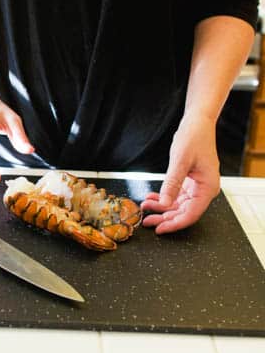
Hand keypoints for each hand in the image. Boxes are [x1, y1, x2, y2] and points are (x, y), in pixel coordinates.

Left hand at [141, 117, 220, 233]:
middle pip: (184, 212)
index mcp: (208, 188)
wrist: (197, 123)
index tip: (159, 229)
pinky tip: (151, 198)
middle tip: (146, 221)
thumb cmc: (193, 138)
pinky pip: (176, 196)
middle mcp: (204, 190)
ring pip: (178, 205)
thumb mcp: (180, 161)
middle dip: (164, 218)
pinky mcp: (190, 182)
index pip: (191, 214)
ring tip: (145, 207)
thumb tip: (163, 204)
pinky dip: (163, 198)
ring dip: (161, 208)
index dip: (174, 224)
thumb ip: (171, 184)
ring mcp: (197, 186)